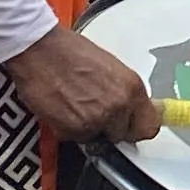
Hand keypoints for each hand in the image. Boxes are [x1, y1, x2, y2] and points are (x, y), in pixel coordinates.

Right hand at [5, 24, 160, 140]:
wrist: (39, 51)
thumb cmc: (68, 51)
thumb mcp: (110, 66)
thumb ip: (123, 90)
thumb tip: (129, 106)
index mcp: (132, 87)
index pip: (150, 126)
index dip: (138, 127)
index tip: (132, 126)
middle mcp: (117, 106)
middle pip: (124, 135)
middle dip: (112, 127)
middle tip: (97, 110)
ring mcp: (95, 120)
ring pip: (99, 138)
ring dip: (89, 128)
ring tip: (76, 104)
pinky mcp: (72, 130)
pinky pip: (77, 138)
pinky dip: (70, 128)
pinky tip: (63, 108)